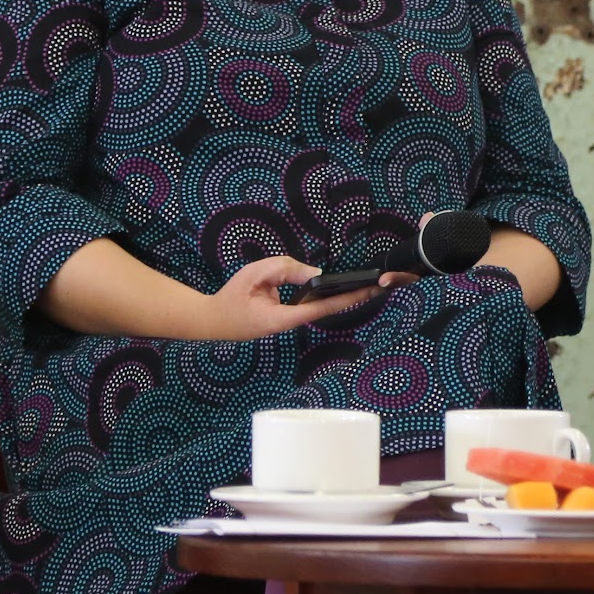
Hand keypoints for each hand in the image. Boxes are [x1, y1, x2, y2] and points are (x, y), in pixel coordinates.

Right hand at [195, 256, 397, 339]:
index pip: (321, 308)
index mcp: (283, 319)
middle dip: (352, 297)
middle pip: (326, 309)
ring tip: (366, 284)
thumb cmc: (231, 298)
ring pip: (317, 306)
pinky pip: (308, 304)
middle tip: (379, 285)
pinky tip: (338, 287)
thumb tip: (315, 273)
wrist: (213, 320)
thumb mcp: (254, 274)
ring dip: (340, 296)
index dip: (346, 299)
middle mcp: (290, 324)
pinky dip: (324, 295)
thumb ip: (284, 269)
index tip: (368, 292)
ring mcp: (288, 322)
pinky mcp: (285, 317)